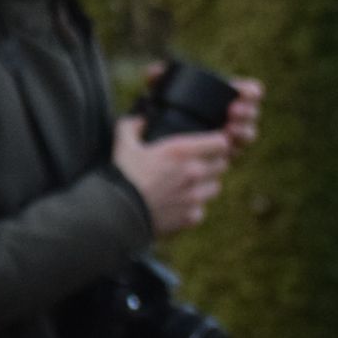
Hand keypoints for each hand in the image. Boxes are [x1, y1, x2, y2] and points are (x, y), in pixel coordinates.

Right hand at [114, 116, 231, 238]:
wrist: (116, 214)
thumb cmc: (121, 177)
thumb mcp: (124, 145)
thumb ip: (132, 126)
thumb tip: (140, 120)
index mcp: (182, 151)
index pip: (221, 143)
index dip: (219, 143)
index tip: (212, 145)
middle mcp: (194, 172)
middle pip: (222, 165)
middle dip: (213, 164)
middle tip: (197, 165)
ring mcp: (194, 197)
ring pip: (215, 188)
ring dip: (205, 186)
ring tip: (190, 186)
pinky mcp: (189, 217)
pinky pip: (201, 211)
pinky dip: (192, 209)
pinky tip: (179, 206)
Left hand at [140, 63, 265, 155]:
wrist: (160, 141)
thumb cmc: (165, 111)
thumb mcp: (160, 95)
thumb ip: (157, 80)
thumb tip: (156, 72)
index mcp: (228, 96)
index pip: (251, 91)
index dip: (251, 91)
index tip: (242, 92)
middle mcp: (235, 116)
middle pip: (252, 113)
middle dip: (247, 112)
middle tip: (232, 111)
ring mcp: (232, 136)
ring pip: (249, 134)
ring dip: (243, 132)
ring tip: (229, 130)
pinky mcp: (226, 155)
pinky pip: (237, 153)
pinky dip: (233, 150)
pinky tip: (225, 148)